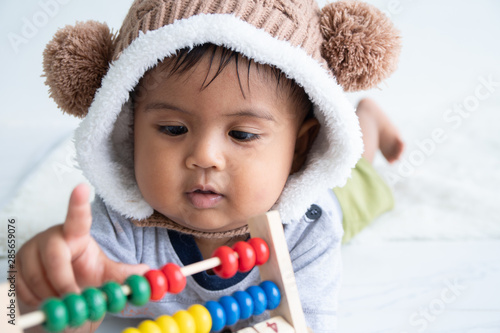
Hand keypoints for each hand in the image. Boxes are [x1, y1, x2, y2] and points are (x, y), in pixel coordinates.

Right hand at [16, 184, 148, 306]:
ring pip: (38, 277)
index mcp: (76, 234)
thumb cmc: (83, 275)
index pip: (78, 217)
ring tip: (64, 300)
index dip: (78, 203)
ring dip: (53, 296)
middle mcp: (51, 237)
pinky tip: (47, 299)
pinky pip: (24, 289)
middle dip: (65, 281)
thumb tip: (148, 272)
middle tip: (74, 298)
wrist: (57, 293)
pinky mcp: (14, 267)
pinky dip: (38, 301)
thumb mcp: (104, 274)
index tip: (82, 187)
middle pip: (55, 256)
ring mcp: (29, 251)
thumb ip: (123, 274)